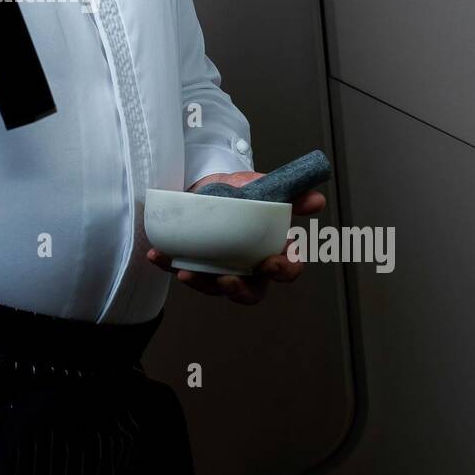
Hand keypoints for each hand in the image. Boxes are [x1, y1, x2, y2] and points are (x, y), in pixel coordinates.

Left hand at [146, 170, 325, 304]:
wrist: (212, 183)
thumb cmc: (244, 193)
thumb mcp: (267, 189)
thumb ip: (292, 194)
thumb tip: (317, 200)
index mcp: (271, 251)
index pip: (286, 270)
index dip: (283, 271)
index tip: (272, 262)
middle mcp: (246, 266)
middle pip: (250, 292)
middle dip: (241, 291)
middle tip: (229, 280)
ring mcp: (218, 267)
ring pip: (213, 287)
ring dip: (201, 284)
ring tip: (186, 275)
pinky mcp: (192, 262)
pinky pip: (180, 267)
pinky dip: (168, 264)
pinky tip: (157, 255)